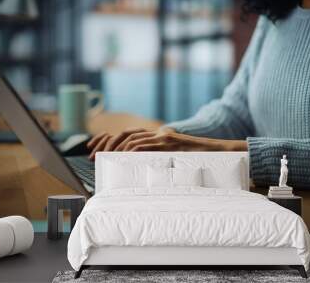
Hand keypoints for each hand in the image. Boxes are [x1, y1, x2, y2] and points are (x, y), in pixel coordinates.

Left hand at [87, 127, 246, 158]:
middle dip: (105, 144)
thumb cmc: (195, 161)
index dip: (107, 140)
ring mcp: (163, 137)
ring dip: (115, 148)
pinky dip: (131, 150)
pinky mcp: (169, 142)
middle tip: (92, 155)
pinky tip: (123, 157)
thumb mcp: (172, 160)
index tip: (93, 149)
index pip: (126, 135)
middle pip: (124, 135)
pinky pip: (145, 144)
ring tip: (104, 157)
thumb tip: (139, 175)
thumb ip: (156, 162)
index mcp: (156, 138)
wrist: (217, 153)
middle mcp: (157, 135)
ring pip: (131, 138)